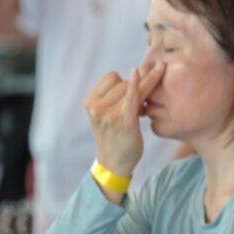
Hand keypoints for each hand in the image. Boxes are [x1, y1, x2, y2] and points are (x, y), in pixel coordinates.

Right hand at [85, 62, 164, 178]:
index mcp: (90, 102)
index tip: (129, 96)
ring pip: (133, 88)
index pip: (112, 77)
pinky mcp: (124, 120)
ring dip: (142, 93)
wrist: (115, 162)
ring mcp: (109, 113)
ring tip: (141, 110)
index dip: (125, 83)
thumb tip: (139, 71)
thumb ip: (117, 96)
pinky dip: (137, 83)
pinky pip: (133, 96)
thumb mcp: (108, 113)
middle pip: (124, 82)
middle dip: (135, 89)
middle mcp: (97, 106)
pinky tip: (138, 72)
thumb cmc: (115, 136)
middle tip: (137, 106)